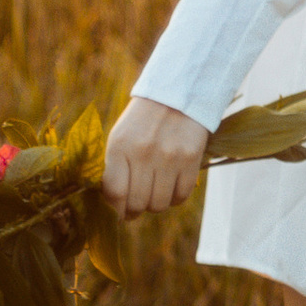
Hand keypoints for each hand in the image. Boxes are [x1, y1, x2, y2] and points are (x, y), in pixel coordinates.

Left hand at [104, 96, 209, 216]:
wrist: (178, 93)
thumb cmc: (143, 121)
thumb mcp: (120, 137)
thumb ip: (114, 169)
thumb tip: (115, 206)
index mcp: (120, 146)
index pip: (116, 193)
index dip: (117, 210)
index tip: (119, 212)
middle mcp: (144, 153)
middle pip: (138, 203)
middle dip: (135, 211)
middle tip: (137, 208)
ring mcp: (169, 157)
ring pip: (160, 204)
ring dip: (156, 205)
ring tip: (155, 194)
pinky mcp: (191, 159)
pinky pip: (181, 196)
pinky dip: (175, 198)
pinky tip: (171, 187)